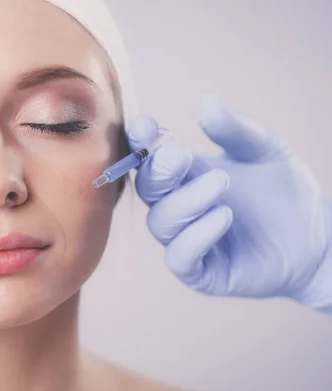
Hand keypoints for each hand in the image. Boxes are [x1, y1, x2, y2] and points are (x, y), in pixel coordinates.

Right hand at [128, 94, 331, 314]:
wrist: (316, 239)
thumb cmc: (284, 192)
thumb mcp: (266, 150)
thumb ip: (236, 130)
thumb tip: (206, 102)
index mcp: (185, 175)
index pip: (148, 158)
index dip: (139, 143)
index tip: (144, 126)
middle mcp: (179, 206)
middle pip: (147, 189)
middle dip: (157, 172)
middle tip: (181, 157)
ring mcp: (187, 239)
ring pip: (161, 222)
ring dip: (185, 201)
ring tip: (222, 184)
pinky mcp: (201, 271)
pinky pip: (180, 256)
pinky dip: (196, 235)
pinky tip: (224, 216)